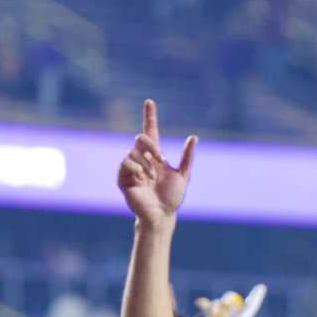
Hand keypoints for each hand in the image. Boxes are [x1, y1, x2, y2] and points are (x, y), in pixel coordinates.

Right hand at [118, 99, 196, 224]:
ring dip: (146, 165)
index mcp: (155, 156)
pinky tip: (142, 181)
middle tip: (160, 159)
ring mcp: (131, 167)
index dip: (150, 116)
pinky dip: (137, 170)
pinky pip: (126, 163)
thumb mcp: (183, 175)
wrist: (162, 214)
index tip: (150, 101)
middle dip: (151, 146)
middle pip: (141, 138)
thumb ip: (187, 157)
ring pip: (134, 152)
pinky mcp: (122, 178)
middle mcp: (142, 159)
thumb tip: (194, 137)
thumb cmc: (172, 197)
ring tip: (151, 179)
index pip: (151, 131)